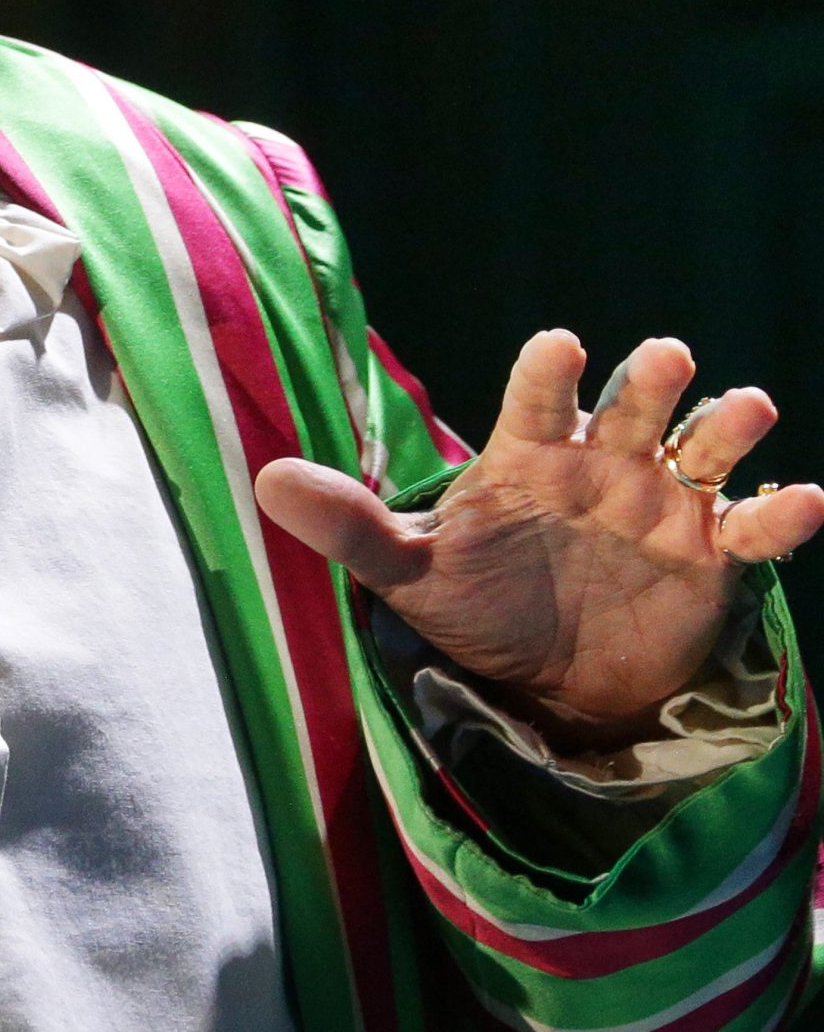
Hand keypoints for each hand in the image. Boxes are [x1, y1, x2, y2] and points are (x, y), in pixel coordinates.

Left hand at [254, 330, 823, 747]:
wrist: (546, 686)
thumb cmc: (478, 607)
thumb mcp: (409, 574)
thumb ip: (348, 526)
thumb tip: (262, 481)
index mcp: (529, 457)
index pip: (537, 400)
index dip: (549, 372)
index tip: (559, 344)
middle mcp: (602, 466)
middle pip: (630, 408)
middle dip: (648, 382)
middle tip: (666, 358)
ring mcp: (663, 506)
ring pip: (703, 451)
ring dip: (726, 427)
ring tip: (745, 407)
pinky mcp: (712, 559)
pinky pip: (755, 531)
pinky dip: (781, 513)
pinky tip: (802, 499)